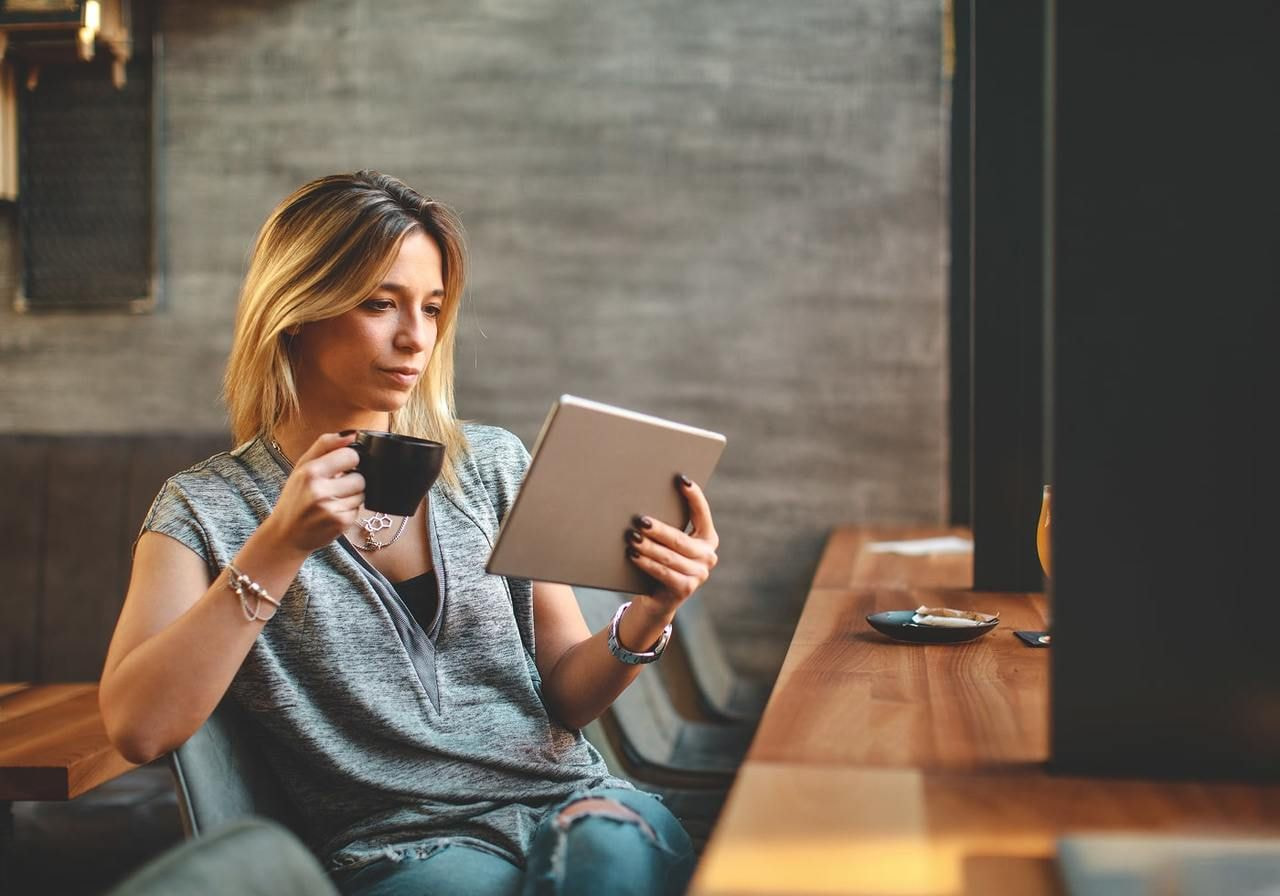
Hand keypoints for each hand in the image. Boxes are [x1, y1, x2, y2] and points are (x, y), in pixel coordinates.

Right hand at [263, 432, 364, 554]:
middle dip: (352, 480)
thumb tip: (352, 433)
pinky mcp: (341, 524)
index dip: (350, 460)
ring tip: (333, 500)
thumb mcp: (302, 466)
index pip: (351, 455)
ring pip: (362, 494)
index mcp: (310, 472)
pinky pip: (359, 510)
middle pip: (360, 478)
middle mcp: (320, 491)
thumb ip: (326, 445)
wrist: (286, 534)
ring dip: (352, 496)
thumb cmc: (295, 497)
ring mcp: (331, 509)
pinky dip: (350, 510)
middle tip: (336, 486)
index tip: (342, 466)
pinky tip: (334, 512)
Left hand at [625, 475, 718, 613]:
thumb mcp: (667, 542)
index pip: (702, 513)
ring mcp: (699, 574)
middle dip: (657, 529)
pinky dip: (646, 563)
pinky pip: (663, 573)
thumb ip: (668, 525)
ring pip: (669, 557)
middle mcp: (708, 556)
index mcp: (708, 538)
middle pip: (679, 539)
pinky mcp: (686, 589)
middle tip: (639, 520)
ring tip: (631, 537)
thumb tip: (645, 501)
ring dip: (648, 547)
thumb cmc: (660, 560)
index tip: (680, 479)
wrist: (657, 598)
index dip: (693, 496)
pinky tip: (633, 555)